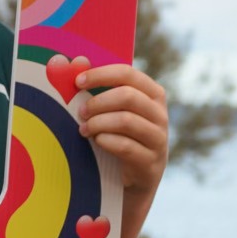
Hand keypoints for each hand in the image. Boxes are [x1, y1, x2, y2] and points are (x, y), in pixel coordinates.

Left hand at [70, 58, 168, 194]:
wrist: (133, 176)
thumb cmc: (119, 134)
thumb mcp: (112, 110)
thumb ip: (96, 86)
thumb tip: (77, 60)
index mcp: (152, 94)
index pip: (127, 74)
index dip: (100, 75)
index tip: (77, 82)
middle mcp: (159, 114)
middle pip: (128, 96)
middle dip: (98, 102)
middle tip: (80, 111)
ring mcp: (158, 138)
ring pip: (126, 121)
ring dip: (99, 123)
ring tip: (84, 129)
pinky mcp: (151, 162)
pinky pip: (126, 146)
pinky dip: (106, 142)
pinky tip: (97, 141)